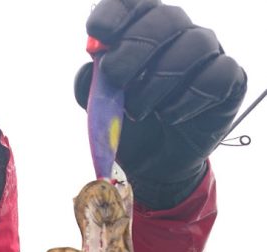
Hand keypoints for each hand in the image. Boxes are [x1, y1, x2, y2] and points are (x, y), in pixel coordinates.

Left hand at [74, 0, 246, 207]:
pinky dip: (188, 99)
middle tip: (114, 75)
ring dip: (160, 79)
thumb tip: (91, 70)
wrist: (156, 165)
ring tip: (139, 110)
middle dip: (136, 46)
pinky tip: (169, 117)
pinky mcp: (230, 81)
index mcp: (146, 30)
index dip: (117, 13)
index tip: (98, 33)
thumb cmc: (131, 128)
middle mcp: (180, 33)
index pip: (135, 3)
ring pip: (193, 45)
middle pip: (166, 19)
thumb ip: (91, 87)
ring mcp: (208, 54)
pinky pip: (216, 76)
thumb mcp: (103, 110)